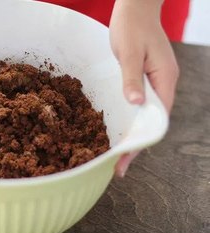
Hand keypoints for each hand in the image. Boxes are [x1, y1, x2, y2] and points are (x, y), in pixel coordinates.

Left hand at [109, 0, 178, 176]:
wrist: (135, 8)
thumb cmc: (133, 26)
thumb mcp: (130, 52)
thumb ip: (131, 78)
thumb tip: (135, 104)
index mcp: (165, 80)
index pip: (156, 120)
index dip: (141, 141)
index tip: (125, 160)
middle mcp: (163, 85)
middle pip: (151, 122)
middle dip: (137, 144)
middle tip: (118, 166)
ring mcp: (154, 82)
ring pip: (145, 115)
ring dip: (133, 133)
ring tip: (117, 154)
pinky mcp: (143, 79)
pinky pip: (138, 104)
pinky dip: (129, 118)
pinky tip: (119, 128)